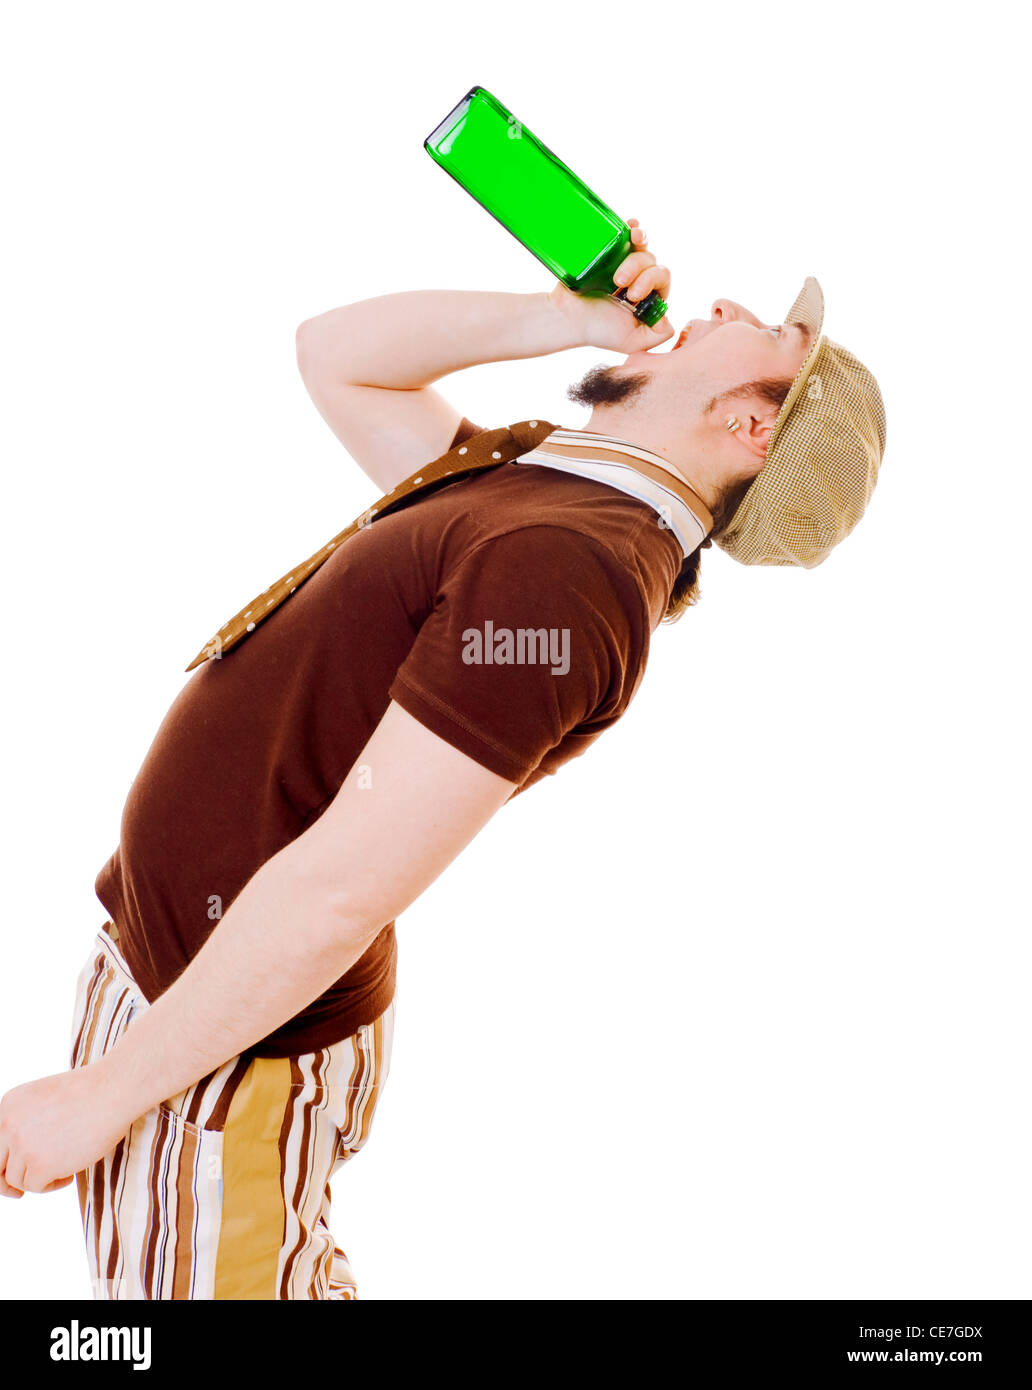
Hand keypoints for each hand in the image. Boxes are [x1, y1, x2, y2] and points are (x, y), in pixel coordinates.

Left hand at [0, 1064, 135, 1196]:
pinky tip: (70, 1175)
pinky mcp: (40, 1164)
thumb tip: (20, 1160)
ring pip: (17, 1179)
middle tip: (18, 1193)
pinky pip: (36, 1187)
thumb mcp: (44, 1100)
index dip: (2, 1161)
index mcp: (8, 1105)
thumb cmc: (89, 1093)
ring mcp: (22, 1145)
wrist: (113, 1090)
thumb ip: (26, 1123)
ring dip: (38, 1180)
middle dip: (4, 1183)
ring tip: (64, 1170)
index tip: (11, 1172)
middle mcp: (8, 1124)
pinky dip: (52, 1185)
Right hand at [548, 217, 673, 353]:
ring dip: (635, 250)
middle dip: (637, 269)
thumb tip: (669, 318)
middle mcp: (639, 278)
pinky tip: (632, 225)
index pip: (661, 279)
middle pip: (652, 262)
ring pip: (642, 247)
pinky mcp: (609, 250)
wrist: (566, 317)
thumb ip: (657, 336)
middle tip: (617, 281)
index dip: (650, 281)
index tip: (631, 295)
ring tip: (618, 261)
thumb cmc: (597, 330)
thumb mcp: (632, 342)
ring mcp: (624, 262)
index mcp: (648, 297)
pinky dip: (633, 227)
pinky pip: (626, 234)